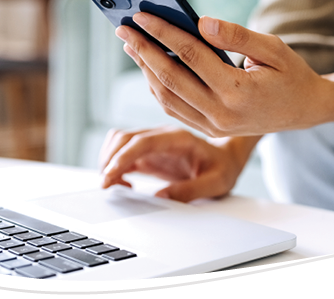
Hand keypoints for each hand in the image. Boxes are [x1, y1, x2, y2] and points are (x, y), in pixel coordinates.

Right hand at [98, 126, 254, 201]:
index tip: (110, 175)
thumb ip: (191, 190)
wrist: (226, 159)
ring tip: (117, 186)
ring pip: (119, 142)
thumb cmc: (223, 169)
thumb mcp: (216, 183)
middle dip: (109, 160)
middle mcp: (162, 136)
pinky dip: (115, 167)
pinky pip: (122, 154)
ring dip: (109, 162)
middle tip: (107, 186)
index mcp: (179, 139)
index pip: (143, 141)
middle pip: (124, 138)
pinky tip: (124, 184)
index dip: (123, 156)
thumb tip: (161, 197)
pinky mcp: (148, 153)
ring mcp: (153, 143)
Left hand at [115, 13, 333, 136]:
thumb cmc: (291, 74)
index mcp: (239, 91)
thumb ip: (237, 36)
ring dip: (146, 70)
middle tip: (123, 27)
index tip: (142, 15)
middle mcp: (223, 114)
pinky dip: (159, 87)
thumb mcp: (273, 48)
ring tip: (132, 45)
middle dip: (144, 50)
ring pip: (167, 98)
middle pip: (171, 79)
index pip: (191, 55)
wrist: (305, 110)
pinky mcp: (211, 130)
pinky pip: (176, 109)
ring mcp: (215, 126)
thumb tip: (201, 22)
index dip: (164, 32)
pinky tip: (151, 66)